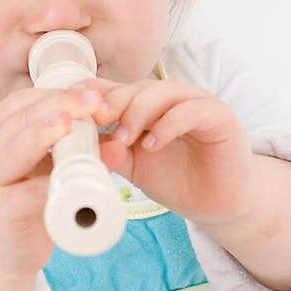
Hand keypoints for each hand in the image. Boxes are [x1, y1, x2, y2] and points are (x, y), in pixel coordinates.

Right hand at [0, 80, 108, 279]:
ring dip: (43, 133)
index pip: (25, 102)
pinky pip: (26, 194)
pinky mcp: (4, 212)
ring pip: (16, 148)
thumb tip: (118, 143)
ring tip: (70, 124)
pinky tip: (67, 179)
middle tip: (93, 102)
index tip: (93, 93)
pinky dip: (47, 185)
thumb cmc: (28, 207)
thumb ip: (76, 156)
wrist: (2, 256)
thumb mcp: (50, 174)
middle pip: (21, 118)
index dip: (59, 94)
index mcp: (2, 136)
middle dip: (58, 105)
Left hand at [84, 74, 263, 227]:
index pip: (116, 90)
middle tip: (97, 118)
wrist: (219, 203)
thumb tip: (84, 147)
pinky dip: (169, 124)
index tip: (70, 107)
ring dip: (139, 111)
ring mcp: (195, 102)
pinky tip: (153, 144)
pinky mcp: (219, 115)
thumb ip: (112, 155)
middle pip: (136, 87)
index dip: (93, 94)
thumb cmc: (177, 179)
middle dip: (113, 101)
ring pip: (162, 92)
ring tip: (125, 137)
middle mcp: (170, 98)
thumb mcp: (134, 167)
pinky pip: (192, 110)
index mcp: (145, 106)